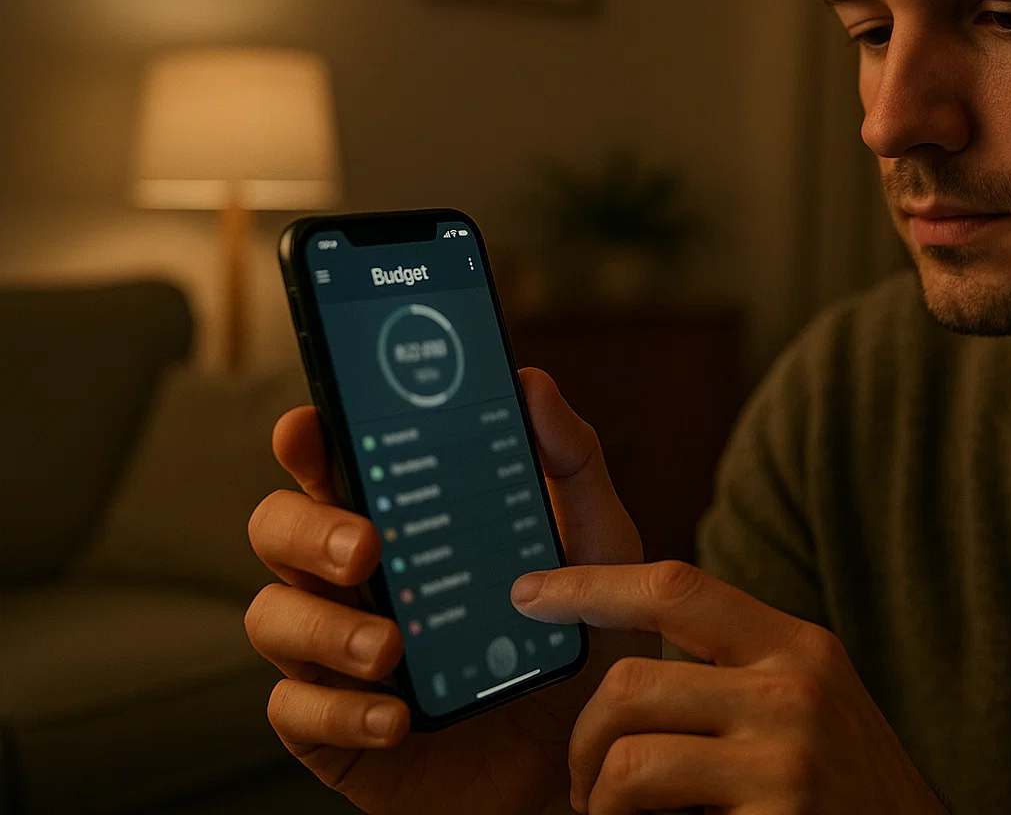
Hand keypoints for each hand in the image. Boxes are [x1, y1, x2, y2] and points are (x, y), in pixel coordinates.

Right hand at [244, 368, 654, 814]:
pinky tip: (396, 718)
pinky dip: (340, 712)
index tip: (309, 426)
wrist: (584, 766)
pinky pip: (295, 712)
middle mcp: (356, 579)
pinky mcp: (334, 728)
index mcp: (404, 520)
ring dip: (323, 627)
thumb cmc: (577, 645)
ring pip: (272, 617)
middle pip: (280, 528)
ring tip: (391, 646)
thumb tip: (534, 383)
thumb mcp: (599, 551)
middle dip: (307, 527)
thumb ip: (572, 468)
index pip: (334, 463)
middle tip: (368, 547)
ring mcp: (336, 652)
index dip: (308, 438)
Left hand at [511, 562, 947, 814]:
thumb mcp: (810, 700)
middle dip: (584, 742)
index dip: (591, 586)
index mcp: (798, 647)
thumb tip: (627, 657)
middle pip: (628, 684)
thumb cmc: (844, 788)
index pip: (677, 587)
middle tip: (591, 787)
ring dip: (600, 803)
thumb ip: (739, 667)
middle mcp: (796, 694)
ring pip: (628, 764)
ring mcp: (785, 765)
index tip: (526, 594)